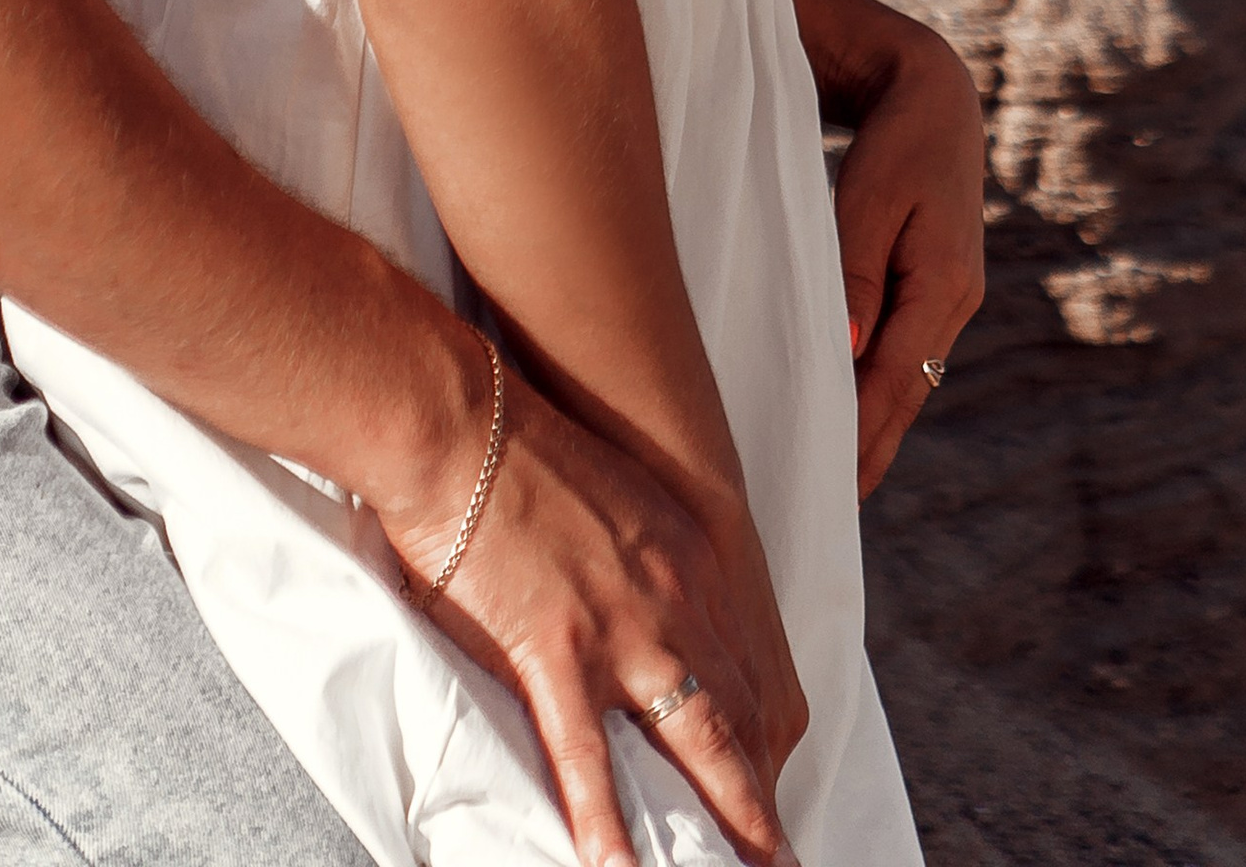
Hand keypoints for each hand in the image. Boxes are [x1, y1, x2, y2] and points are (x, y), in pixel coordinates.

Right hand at [378, 353, 791, 866]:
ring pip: (698, 742)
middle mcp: (677, 599)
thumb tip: (642, 605)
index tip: (774, 783)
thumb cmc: (526, 450)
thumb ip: (645, 558)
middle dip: (766, 795)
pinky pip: (588, 760)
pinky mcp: (555, 649)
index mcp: (692, 560)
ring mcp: (622, 629)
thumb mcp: (618, 498)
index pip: (749, 668)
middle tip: (784, 857)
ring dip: (731, 818)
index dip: (766, 737)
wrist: (462, 421)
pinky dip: (608, 828)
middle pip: (743, 714)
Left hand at [779, 0, 986, 500]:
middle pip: (907, 393)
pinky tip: (856, 412)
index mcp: (944, 284)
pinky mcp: (937, 286)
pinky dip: (881, 388)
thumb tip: (843, 353)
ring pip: (909, 378)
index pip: (894, 380)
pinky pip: (907, 352)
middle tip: (826, 510)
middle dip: (871, 451)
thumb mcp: (867, 197)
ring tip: (836, 481)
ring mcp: (952, 296)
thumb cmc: (894, 139)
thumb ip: (853, 274)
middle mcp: (956, 301)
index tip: (829, 488)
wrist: (934, 93)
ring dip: (877, 426)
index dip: (862, 436)